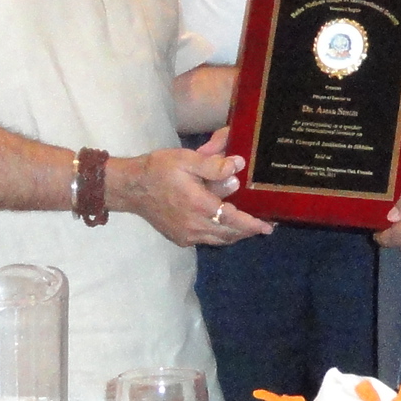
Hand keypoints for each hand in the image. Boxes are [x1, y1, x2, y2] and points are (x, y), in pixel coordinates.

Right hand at [114, 130, 275, 248]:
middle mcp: (193, 225)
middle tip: (265, 224)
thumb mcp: (186, 159)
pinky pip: (206, 240)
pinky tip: (226, 226)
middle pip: (229, 234)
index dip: (252, 224)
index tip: (269, 226)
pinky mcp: (179, 238)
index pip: (232, 219)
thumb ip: (213, 165)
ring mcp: (185, 235)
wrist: (131, 187)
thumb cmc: (158, 169)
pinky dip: (220, 235)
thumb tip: (238, 168)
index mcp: (197, 205)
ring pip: (219, 239)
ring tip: (250, 227)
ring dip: (235, 234)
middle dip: (248, 231)